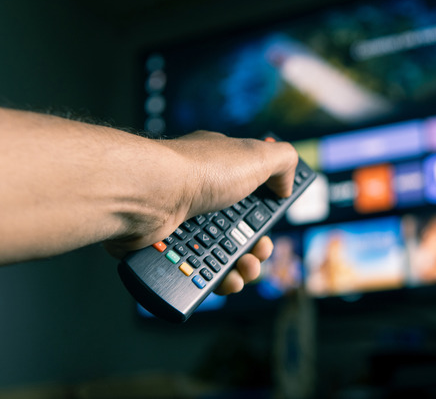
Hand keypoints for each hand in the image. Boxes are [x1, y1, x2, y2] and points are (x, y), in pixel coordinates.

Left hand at [104, 130, 297, 294]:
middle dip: (256, 249)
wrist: (147, 194)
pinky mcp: (164, 249)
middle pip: (238, 232)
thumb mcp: (256, 154)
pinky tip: (220, 280)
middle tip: (257, 254)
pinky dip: (212, 279)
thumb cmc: (198, 171)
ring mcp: (182, 224)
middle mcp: (201, 196)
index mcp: (222, 172)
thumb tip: (286, 185)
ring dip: (239, 269)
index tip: (271, 225)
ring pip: (219, 256)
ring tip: (241, 271)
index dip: (266, 214)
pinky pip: (194, 272)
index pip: (252, 195)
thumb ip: (283, 161)